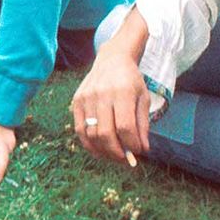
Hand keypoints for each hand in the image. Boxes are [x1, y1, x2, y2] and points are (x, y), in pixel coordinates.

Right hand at [70, 44, 151, 164]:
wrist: (112, 60)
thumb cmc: (131, 81)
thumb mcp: (143, 98)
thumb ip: (143, 125)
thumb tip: (142, 150)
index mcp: (122, 92)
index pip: (125, 127)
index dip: (132, 144)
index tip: (138, 151)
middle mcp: (102, 94)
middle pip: (106, 134)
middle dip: (117, 152)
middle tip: (126, 159)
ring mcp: (86, 97)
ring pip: (91, 134)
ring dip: (103, 151)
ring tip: (114, 155)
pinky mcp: (76, 101)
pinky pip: (79, 130)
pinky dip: (89, 145)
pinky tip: (99, 151)